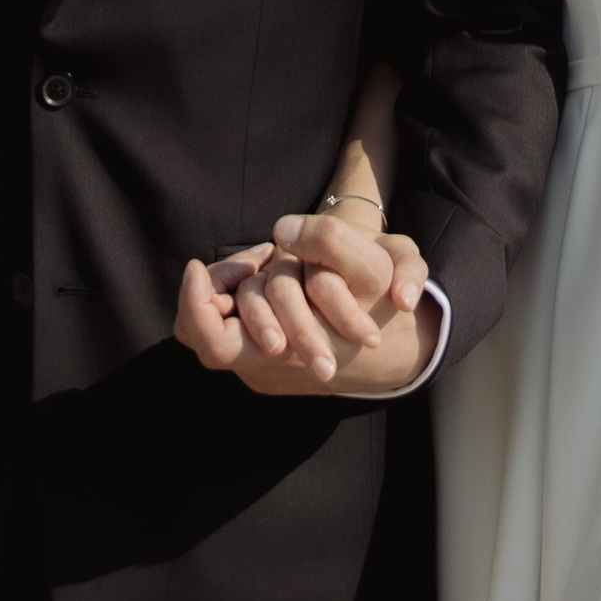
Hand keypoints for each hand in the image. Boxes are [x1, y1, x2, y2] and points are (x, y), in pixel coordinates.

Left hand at [176, 213, 432, 393]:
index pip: (213, 342)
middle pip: (202, 339)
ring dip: (226, 293)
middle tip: (238, 263)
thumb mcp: (379, 263)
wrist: (404, 345)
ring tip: (257, 264)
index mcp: (287, 354)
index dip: (196, 302)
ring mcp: (266, 368)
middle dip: (208, 293)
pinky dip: (238, 302)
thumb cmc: (388, 302)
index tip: (197, 265)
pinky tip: (265, 276)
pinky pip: (233, 331)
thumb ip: (331, 240)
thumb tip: (281, 231)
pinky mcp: (269, 360)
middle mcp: (268, 369)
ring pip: (215, 332)